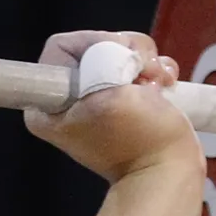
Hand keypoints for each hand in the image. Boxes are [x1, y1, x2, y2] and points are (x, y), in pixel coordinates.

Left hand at [23, 30, 199, 183]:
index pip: (63, 45)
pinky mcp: (125, 96)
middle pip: (96, 44)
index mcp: (48, 102)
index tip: (118, 65)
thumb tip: (114, 50)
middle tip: (143, 77)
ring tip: (157, 85)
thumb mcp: (108, 100)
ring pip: (122, 51)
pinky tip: (164, 86)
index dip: (95, 44)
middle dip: (127, 52)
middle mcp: (69, 96)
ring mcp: (98, 95)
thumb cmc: (137, 141)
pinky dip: (156, 69)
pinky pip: (139, 65)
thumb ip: (99, 65)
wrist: (167, 172)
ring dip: (147, 60)